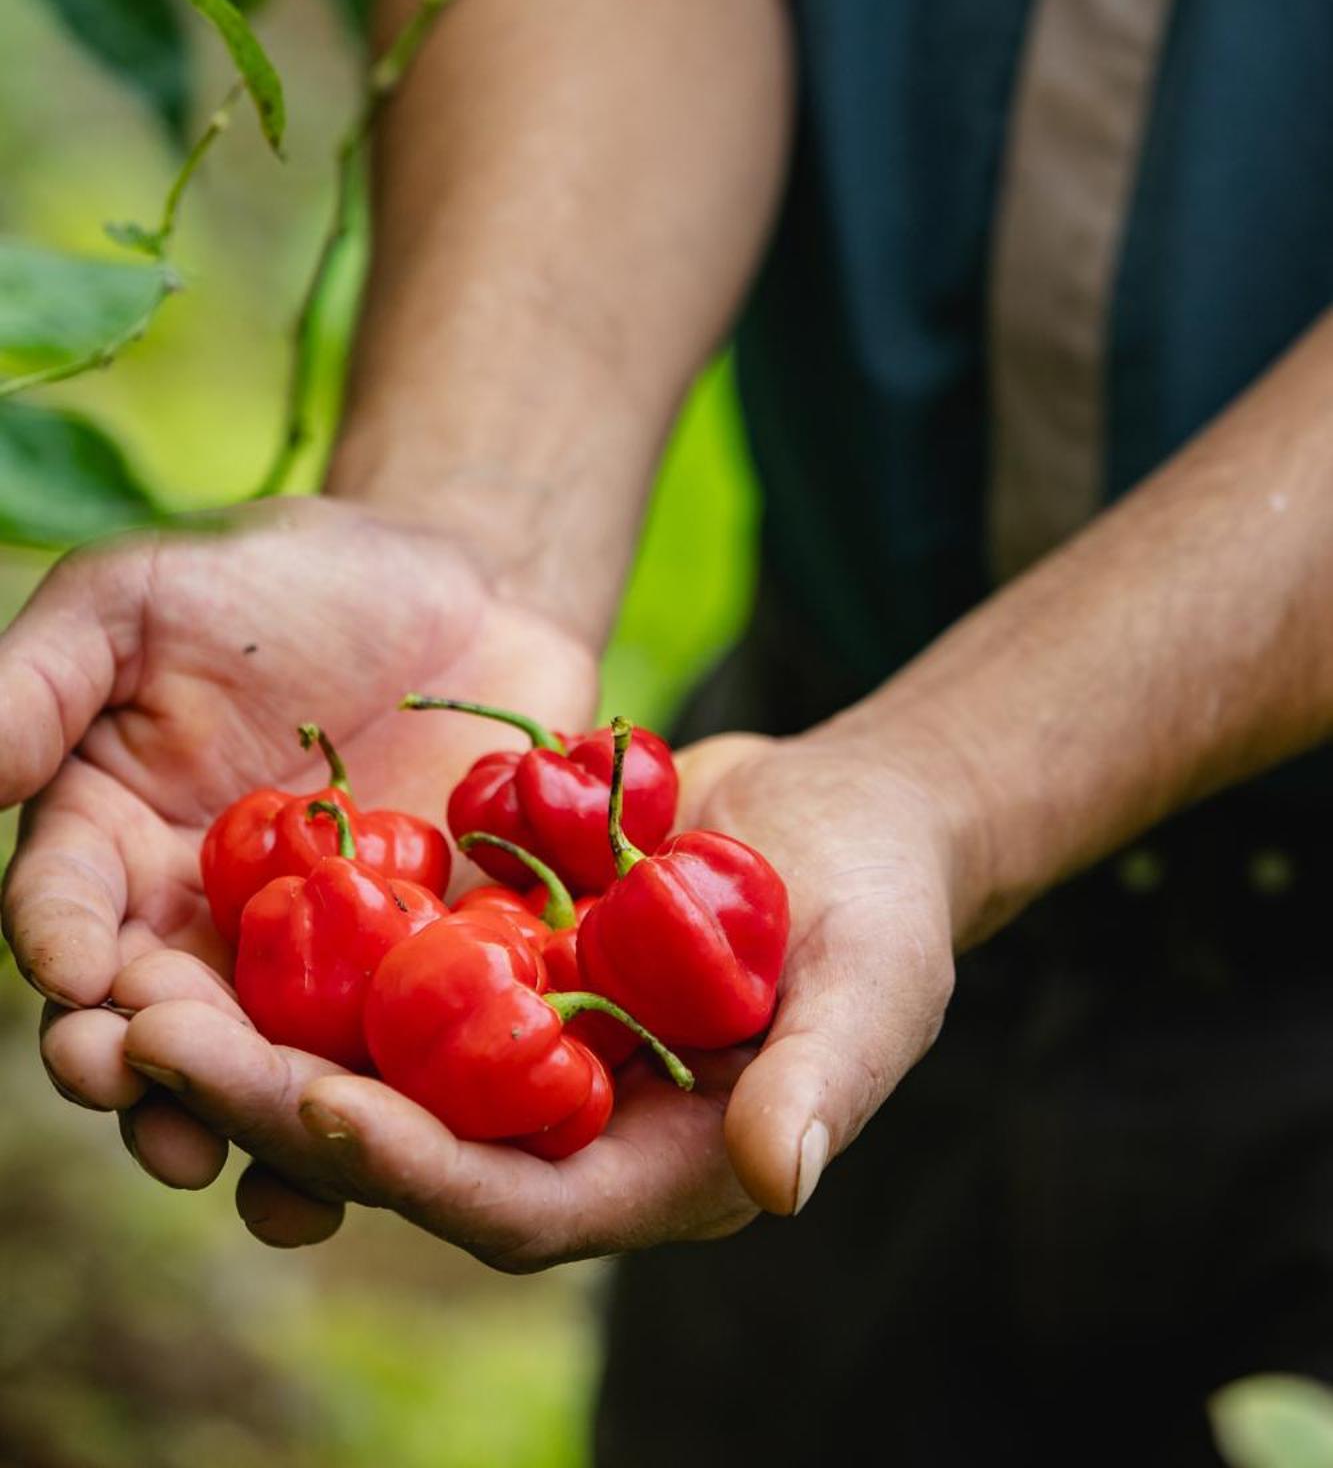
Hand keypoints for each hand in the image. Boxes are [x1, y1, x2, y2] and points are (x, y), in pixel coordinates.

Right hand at [1, 495, 595, 1237]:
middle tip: (148, 1095)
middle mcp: (188, 927)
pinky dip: (392, 1113)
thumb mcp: (143, 598)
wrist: (459, 588)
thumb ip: (40, 680)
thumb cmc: (283, 581)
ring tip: (258, 1171)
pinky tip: (404, 1150)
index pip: (60, 913)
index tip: (73, 974)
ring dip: (253, 1127)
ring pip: (258, 1072)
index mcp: (109, 844)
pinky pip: (389, 1063)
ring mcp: (301, 966)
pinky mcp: (406, 980)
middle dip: (141, 1069)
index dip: (58, 945)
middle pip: (146, 1024)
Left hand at [83, 718, 967, 1265]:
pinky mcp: (495, 968)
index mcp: (653, 1172)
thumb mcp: (875, 986)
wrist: (848, 815)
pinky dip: (310, 944)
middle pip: (409, 1141)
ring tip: (145, 983)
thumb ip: (827, 1081)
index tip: (327, 1113)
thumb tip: (780, 1181)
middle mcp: (567, 1130)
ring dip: (260, 1030)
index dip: (425, 1170)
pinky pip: (387, 970)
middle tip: (159, 1045)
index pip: (520, 1203)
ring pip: (370, 1060)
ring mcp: (521, 1048)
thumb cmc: (887, 907)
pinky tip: (222, 893)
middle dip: (283, 1105)